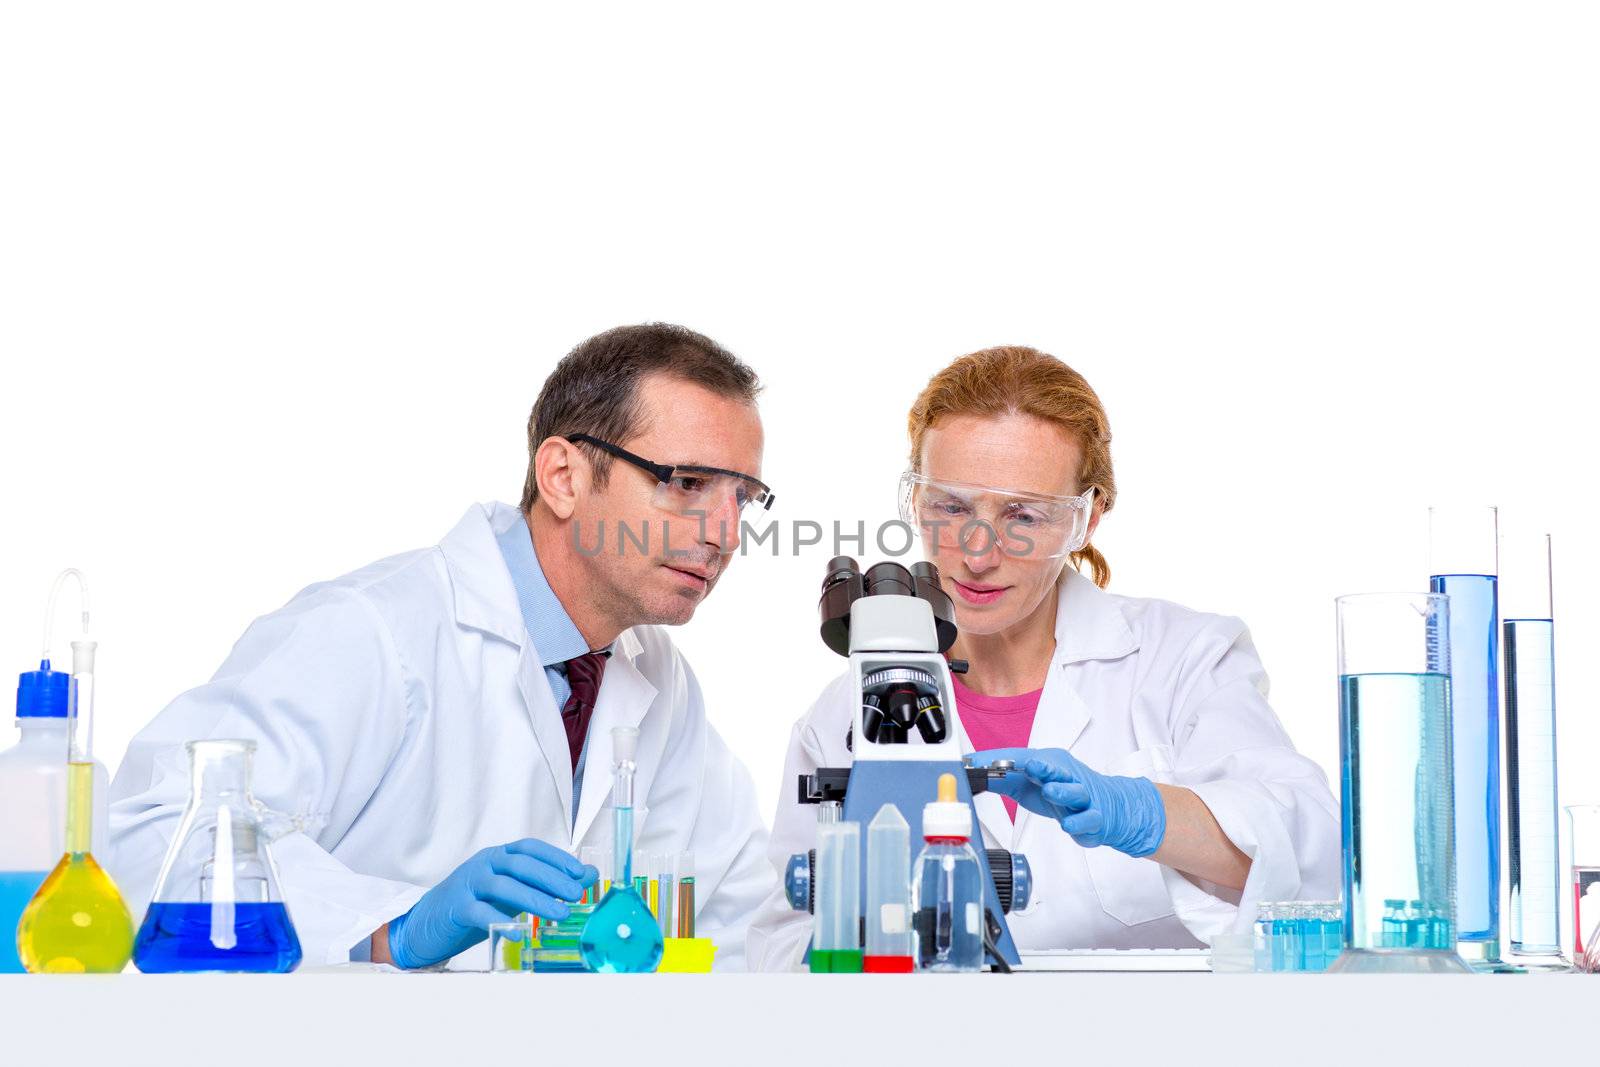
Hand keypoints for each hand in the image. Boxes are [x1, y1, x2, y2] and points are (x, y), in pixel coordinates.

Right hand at [386, 838, 596, 968]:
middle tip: (576, 894)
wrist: (428, 922)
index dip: (556, 857)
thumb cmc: (477, 903)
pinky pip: (481, 913)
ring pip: (504, 887)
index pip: (530, 848)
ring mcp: (468, 884)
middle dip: (552, 878)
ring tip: (560, 913)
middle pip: (520, 864)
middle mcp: (484, 864)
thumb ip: (546, 883)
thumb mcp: (513, 890)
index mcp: (499, 856)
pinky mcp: (456, 908)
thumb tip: (587, 876)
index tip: (579, 872)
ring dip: (535, 899)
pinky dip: (501, 921)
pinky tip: (520, 934)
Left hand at [969, 747, 1166, 857]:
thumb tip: (973, 772)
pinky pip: (1088, 819)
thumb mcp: (1029, 784)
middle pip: (1055, 770)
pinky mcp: (1094, 818)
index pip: (1023, 760)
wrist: (1109, 806)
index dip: (1003, 762)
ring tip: (1050, 791)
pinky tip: (1069, 825)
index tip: (982, 764)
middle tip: (1032, 765)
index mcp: (1049, 765)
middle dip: (1043, 767)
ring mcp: (1082, 797)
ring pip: (1074, 792)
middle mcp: (1066, 777)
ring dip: (1062, 791)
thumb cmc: (1064, 792)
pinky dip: (1079, 822)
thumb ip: (1003, 779)